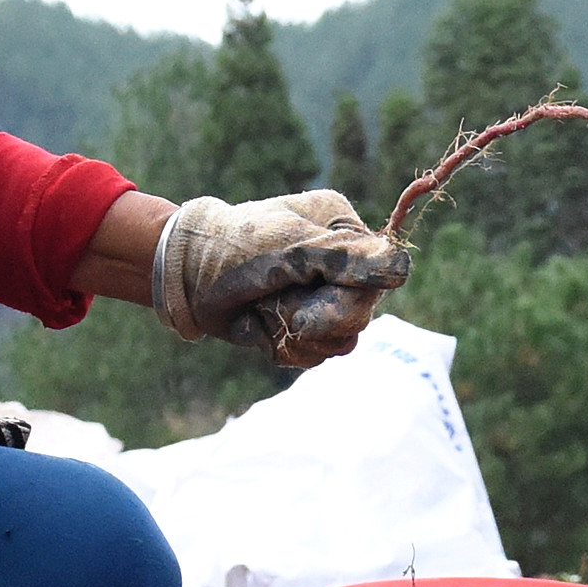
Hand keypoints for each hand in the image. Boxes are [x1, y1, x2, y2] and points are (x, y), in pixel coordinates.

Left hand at [152, 189, 414, 367]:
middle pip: (362, 314)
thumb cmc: (235, 248)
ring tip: (269, 312)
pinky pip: (314, 356)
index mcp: (344, 230)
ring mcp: (322, 298)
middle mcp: (341, 264)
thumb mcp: (291, 248)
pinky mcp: (304, 327)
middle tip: (286, 309)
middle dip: (321, 319)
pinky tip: (263, 325)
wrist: (185, 276)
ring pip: (341, 341)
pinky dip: (285, 348)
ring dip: (299, 335)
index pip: (380, 274)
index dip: (351, 294)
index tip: (316, 290)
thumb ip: (346, 258)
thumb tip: (401, 269)